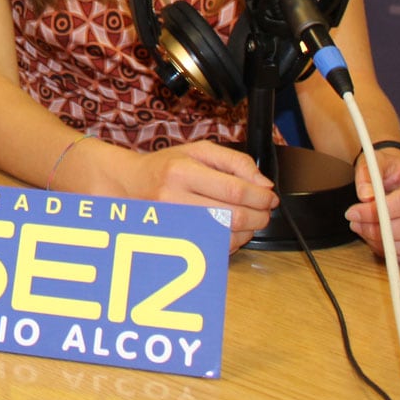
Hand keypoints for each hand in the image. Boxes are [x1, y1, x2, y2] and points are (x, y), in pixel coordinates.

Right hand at [75, 138, 277, 252]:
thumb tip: (263, 184)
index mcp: (181, 171)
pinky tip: (231, 230)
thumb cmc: (166, 166)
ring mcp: (172, 223)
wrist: (129, 184)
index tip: (270, 197)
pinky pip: (212, 248)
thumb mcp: (199, 151)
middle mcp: (173, 198)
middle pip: (232, 216)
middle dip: (259, 216)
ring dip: (248, 232)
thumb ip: (235, 161)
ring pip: (224, 236)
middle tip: (265, 211)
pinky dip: (231, 242)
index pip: (234, 190)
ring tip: (250, 220)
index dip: (260, 197)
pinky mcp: (173, 240)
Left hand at [346, 150, 399, 263]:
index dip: (378, 211)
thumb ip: (367, 175)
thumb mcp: (375, 163)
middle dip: (380, 230)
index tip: (353, 213)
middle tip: (356, 224)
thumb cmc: (391, 172)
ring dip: (386, 245)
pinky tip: (379, 240)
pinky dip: (394, 253)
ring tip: (365, 231)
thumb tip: (366, 196)